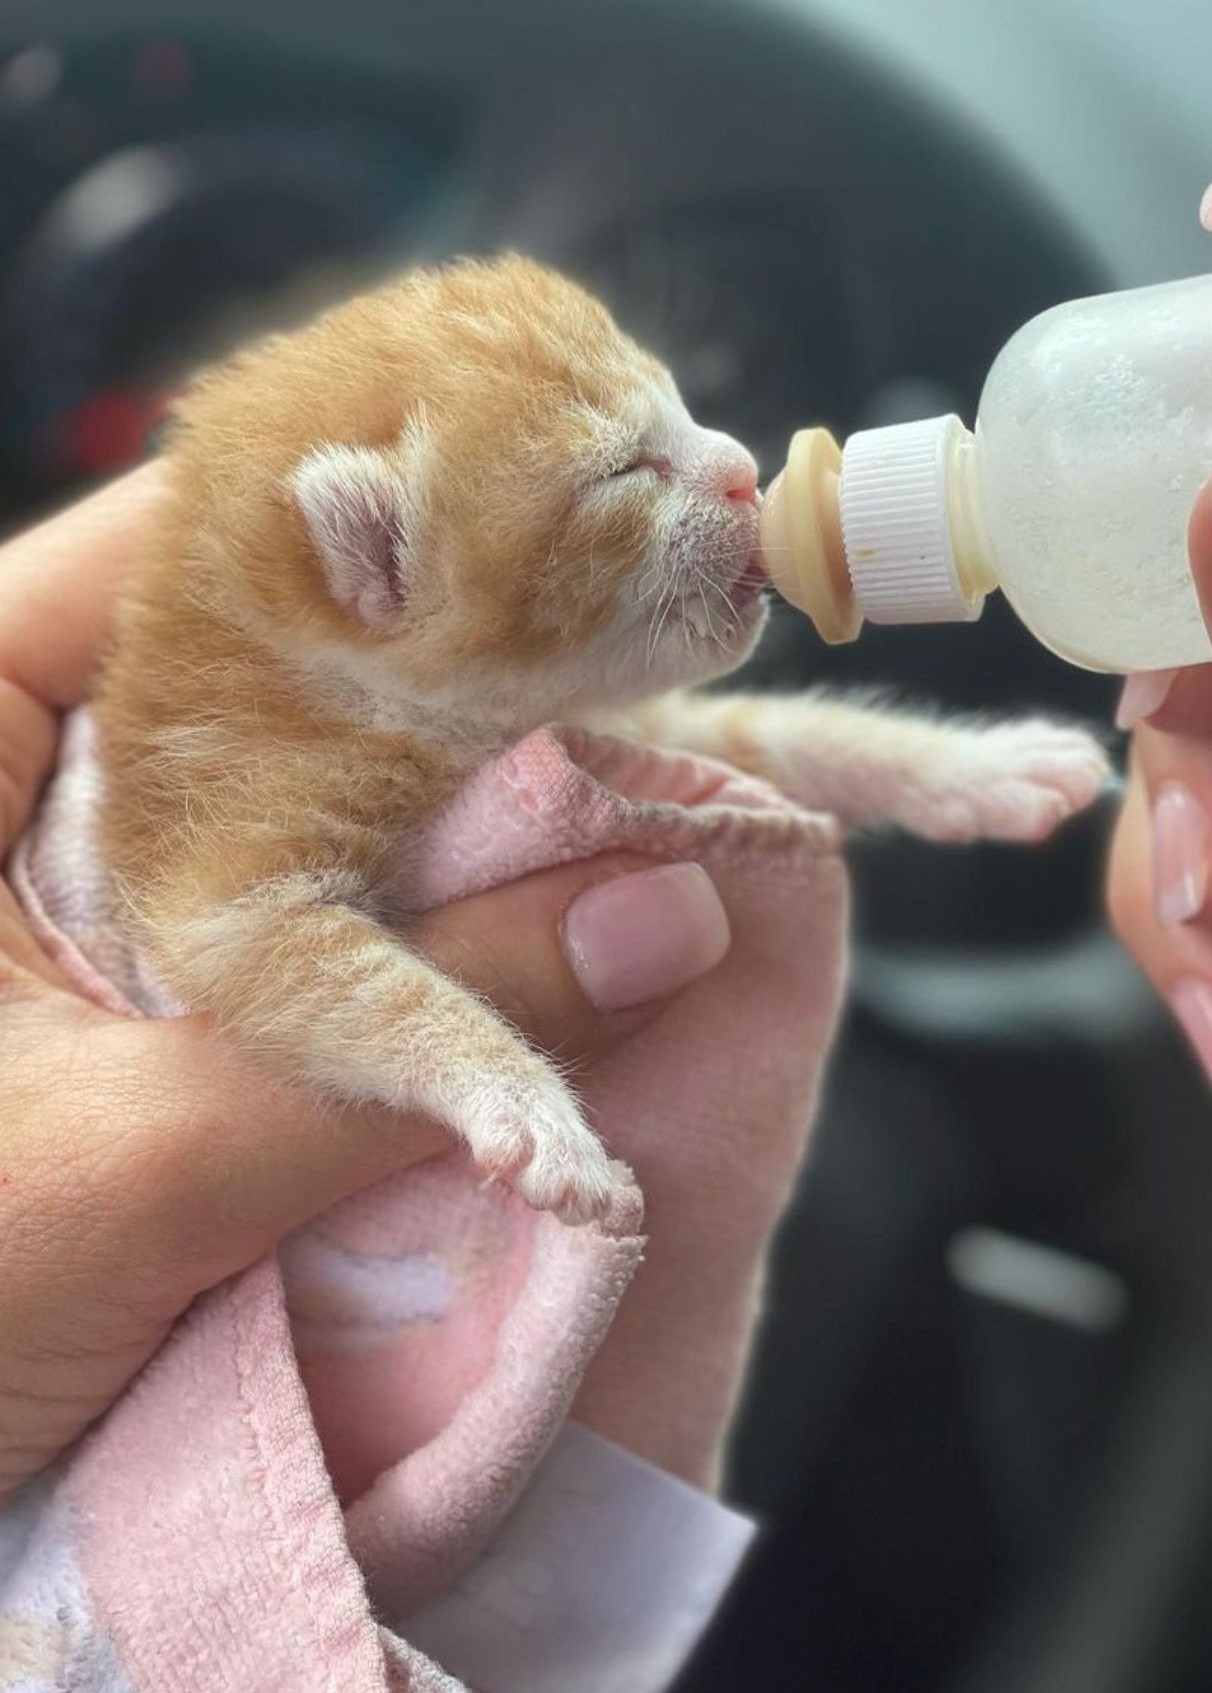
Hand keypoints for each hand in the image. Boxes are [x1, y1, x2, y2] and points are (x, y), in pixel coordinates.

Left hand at [0, 467, 739, 1498]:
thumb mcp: (126, 1167)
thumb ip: (400, 1041)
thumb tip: (667, 915)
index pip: (185, 540)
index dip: (393, 524)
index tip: (580, 551)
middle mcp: (32, 767)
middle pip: (284, 658)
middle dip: (466, 688)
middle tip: (654, 689)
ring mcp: (103, 877)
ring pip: (331, 791)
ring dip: (472, 824)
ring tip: (638, 799)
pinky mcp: (166, 983)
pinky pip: (337, 912)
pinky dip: (443, 928)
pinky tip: (552, 929)